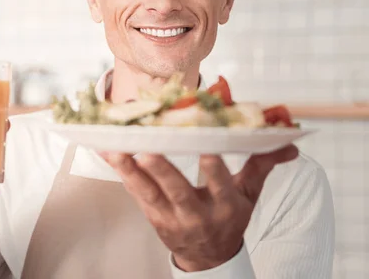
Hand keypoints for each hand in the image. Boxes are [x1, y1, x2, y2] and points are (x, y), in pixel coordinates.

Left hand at [102, 145, 297, 271]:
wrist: (208, 256)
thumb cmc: (229, 218)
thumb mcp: (248, 195)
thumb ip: (262, 165)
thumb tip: (290, 144)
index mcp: (225, 206)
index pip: (221, 186)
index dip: (214, 170)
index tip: (208, 150)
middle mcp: (197, 215)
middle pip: (178, 192)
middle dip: (163, 172)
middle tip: (148, 151)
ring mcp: (171, 218)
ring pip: (149, 194)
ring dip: (130, 171)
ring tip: (114, 149)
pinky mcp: (152, 217)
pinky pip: (135, 194)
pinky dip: (122, 174)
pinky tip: (109, 153)